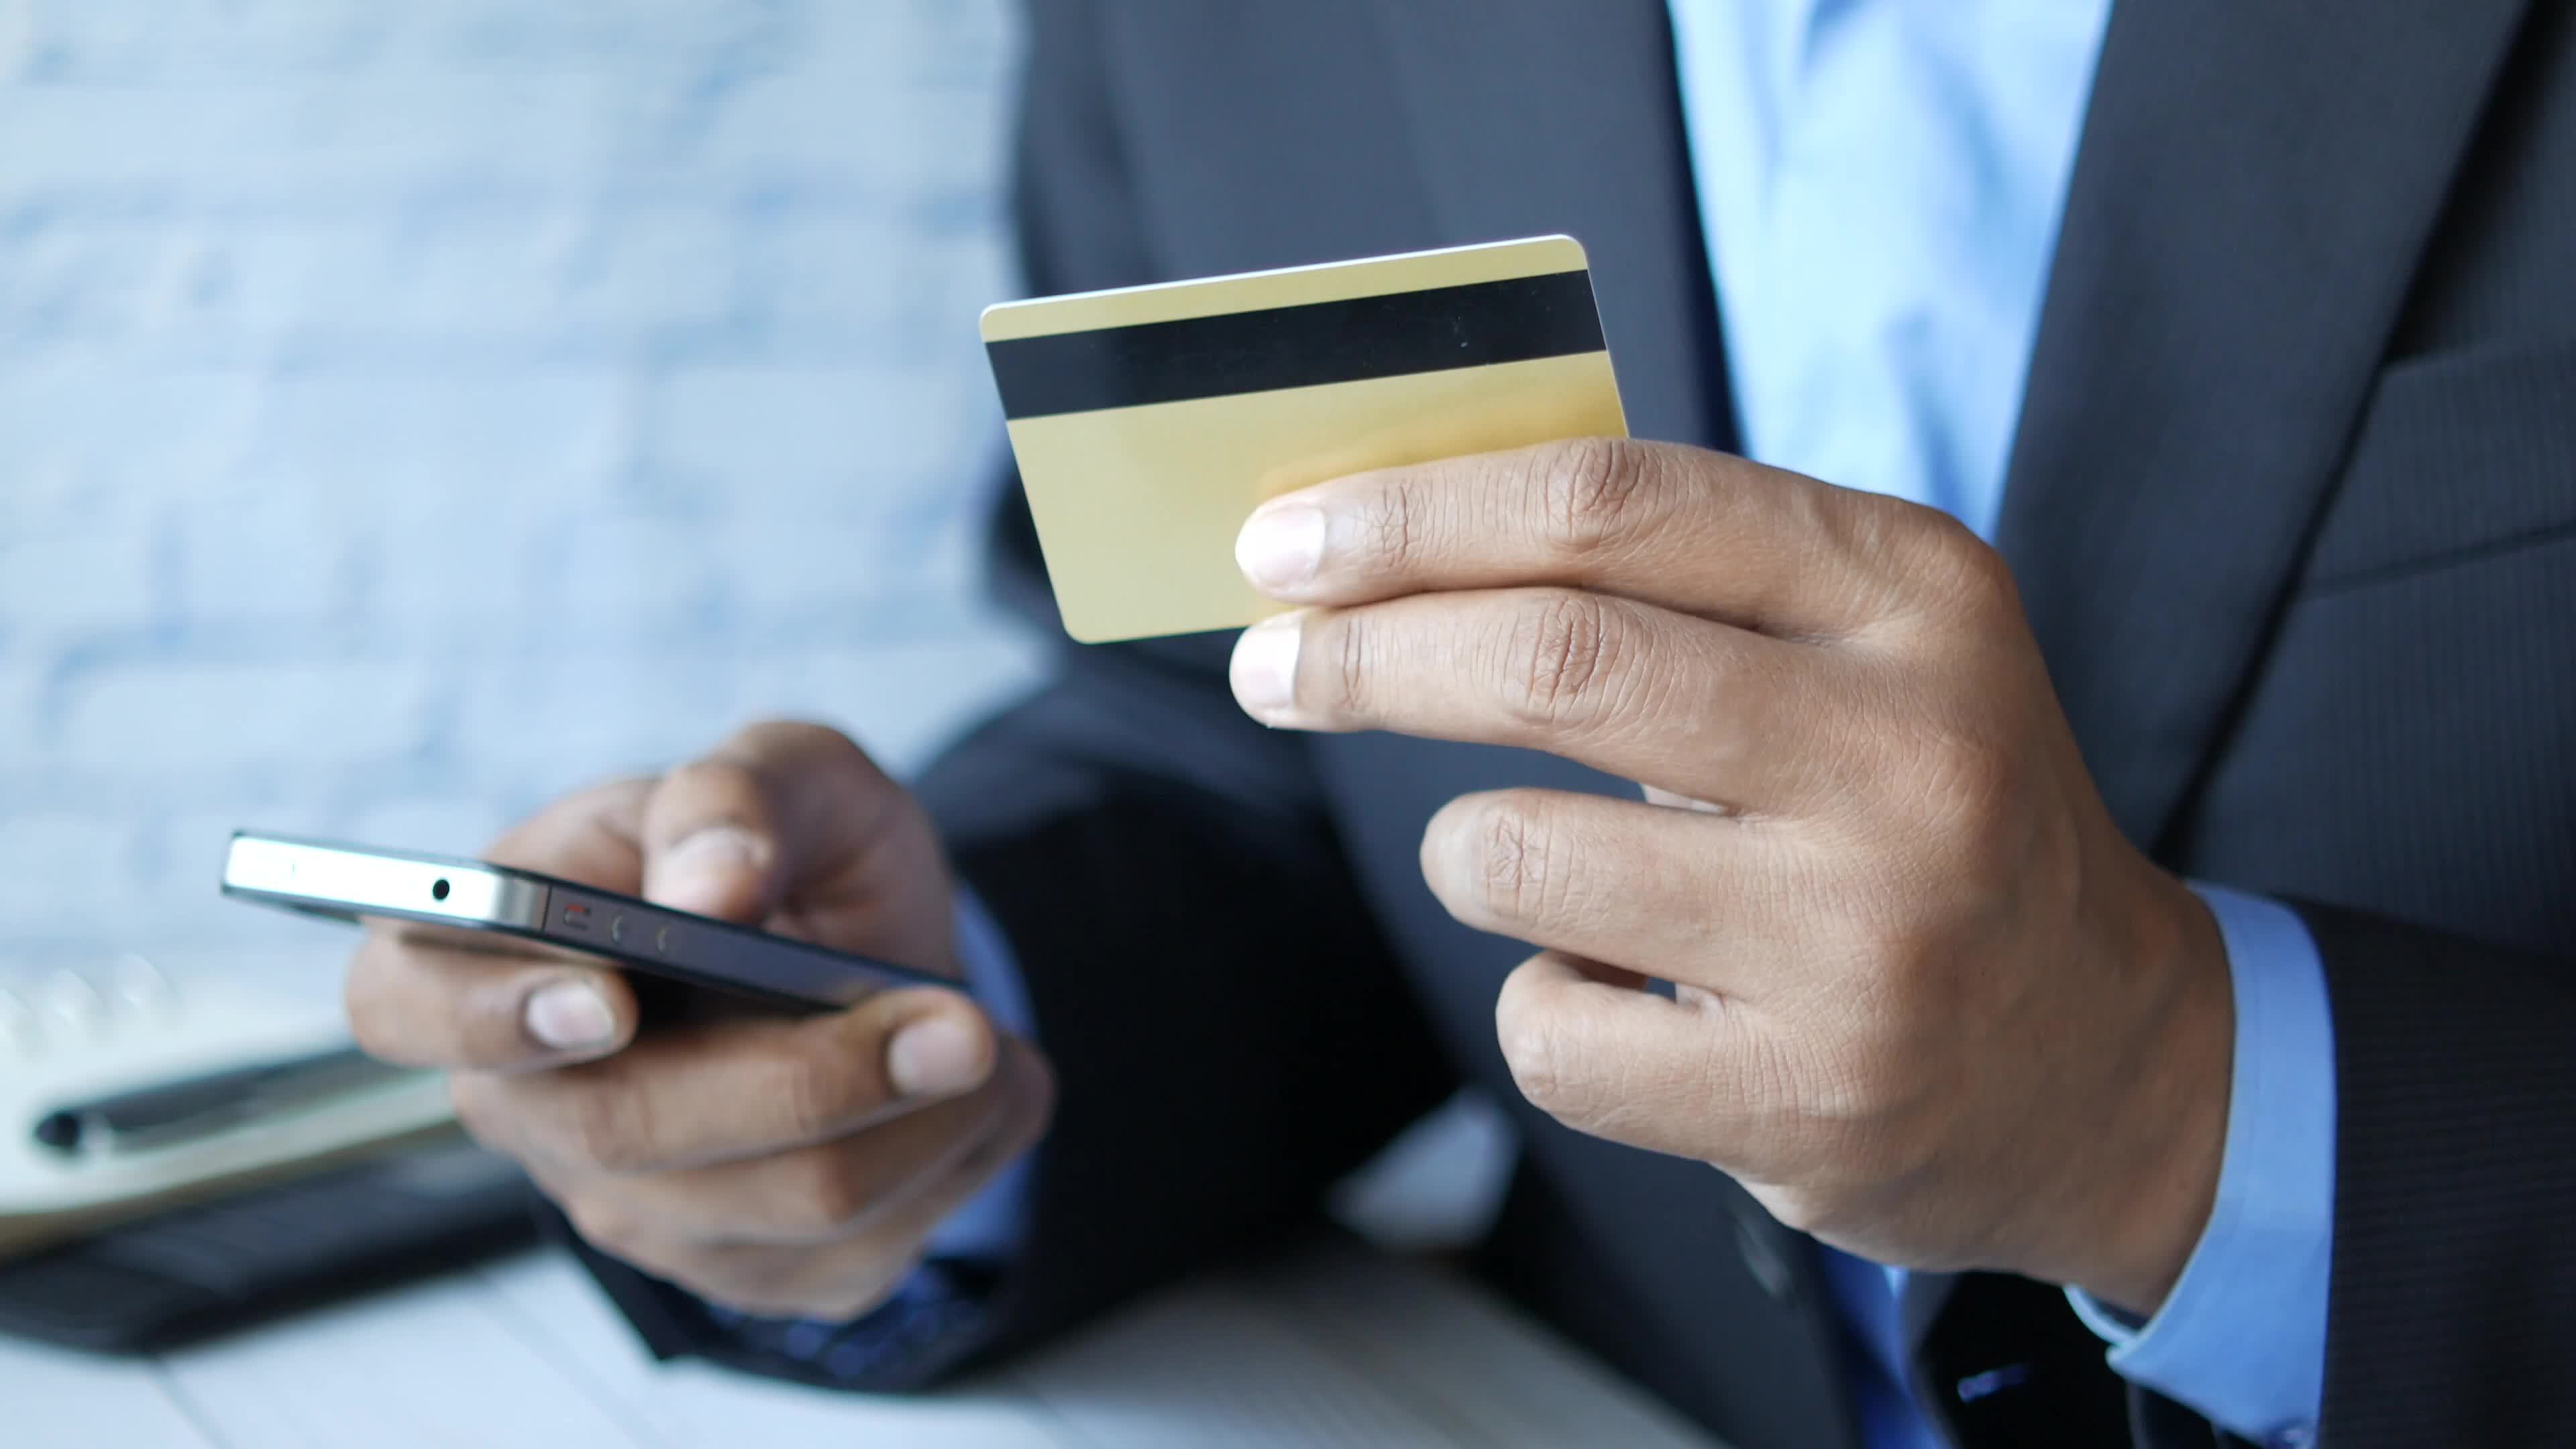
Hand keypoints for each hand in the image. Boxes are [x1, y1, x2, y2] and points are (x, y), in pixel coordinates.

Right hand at [345, 721, 1052, 1319]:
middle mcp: (534, 1103)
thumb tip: (709, 887)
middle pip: (635, 1134)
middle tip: (961, 1022)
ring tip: (981, 1031)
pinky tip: (970, 1091)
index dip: (494, 1015)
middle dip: (816, 1077)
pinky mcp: (748, 1271)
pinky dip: (953, 1157)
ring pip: (781, 1204)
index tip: (611, 1000)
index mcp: (480, 957)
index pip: (408, 1007)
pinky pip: (863, 1250)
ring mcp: (634, 1206)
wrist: (867, 946)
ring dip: (919, 1116)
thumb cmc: (787, 850)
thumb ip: (737, 798)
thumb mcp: (785, 773)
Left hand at [1226, 439, 2230, 1312]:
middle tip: (1273, 666)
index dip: (1416, 514)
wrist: (2107, 1060)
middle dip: (1363, 658)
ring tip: (1545, 867)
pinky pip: (1546, 1032)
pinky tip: (1633, 993)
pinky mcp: (1810, 1099)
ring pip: (1511, 856)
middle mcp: (1909, 753)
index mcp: (1913, 595)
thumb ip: (1671, 576)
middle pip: (1550, 661)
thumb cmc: (1922, 812)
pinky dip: (1542, 1001)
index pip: (1613, 503)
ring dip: (1469, 855)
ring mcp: (1866, 939)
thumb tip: (1385, 542)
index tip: (1289, 542)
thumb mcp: (1861, 645)